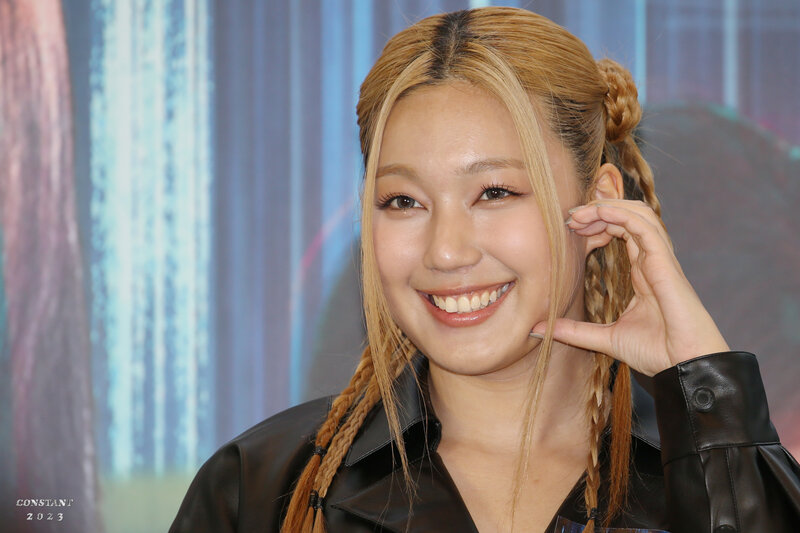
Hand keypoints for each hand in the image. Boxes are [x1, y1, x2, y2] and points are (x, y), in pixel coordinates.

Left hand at [531, 199, 729, 376]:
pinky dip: (621, 214)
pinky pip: (644, 226)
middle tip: (570, 217)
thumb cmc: (656, 353)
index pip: (621, 232)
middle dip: (598, 210)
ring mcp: (660, 259)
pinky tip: (599, 214)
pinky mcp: (665, 262)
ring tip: (579, 214)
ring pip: (638, 214)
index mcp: (642, 273)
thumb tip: (538, 329)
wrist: (684, 367)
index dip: (597, 223)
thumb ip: (574, 331)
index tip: (569, 227)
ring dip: (607, 207)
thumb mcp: (605, 338)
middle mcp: (652, 261)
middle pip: (629, 217)